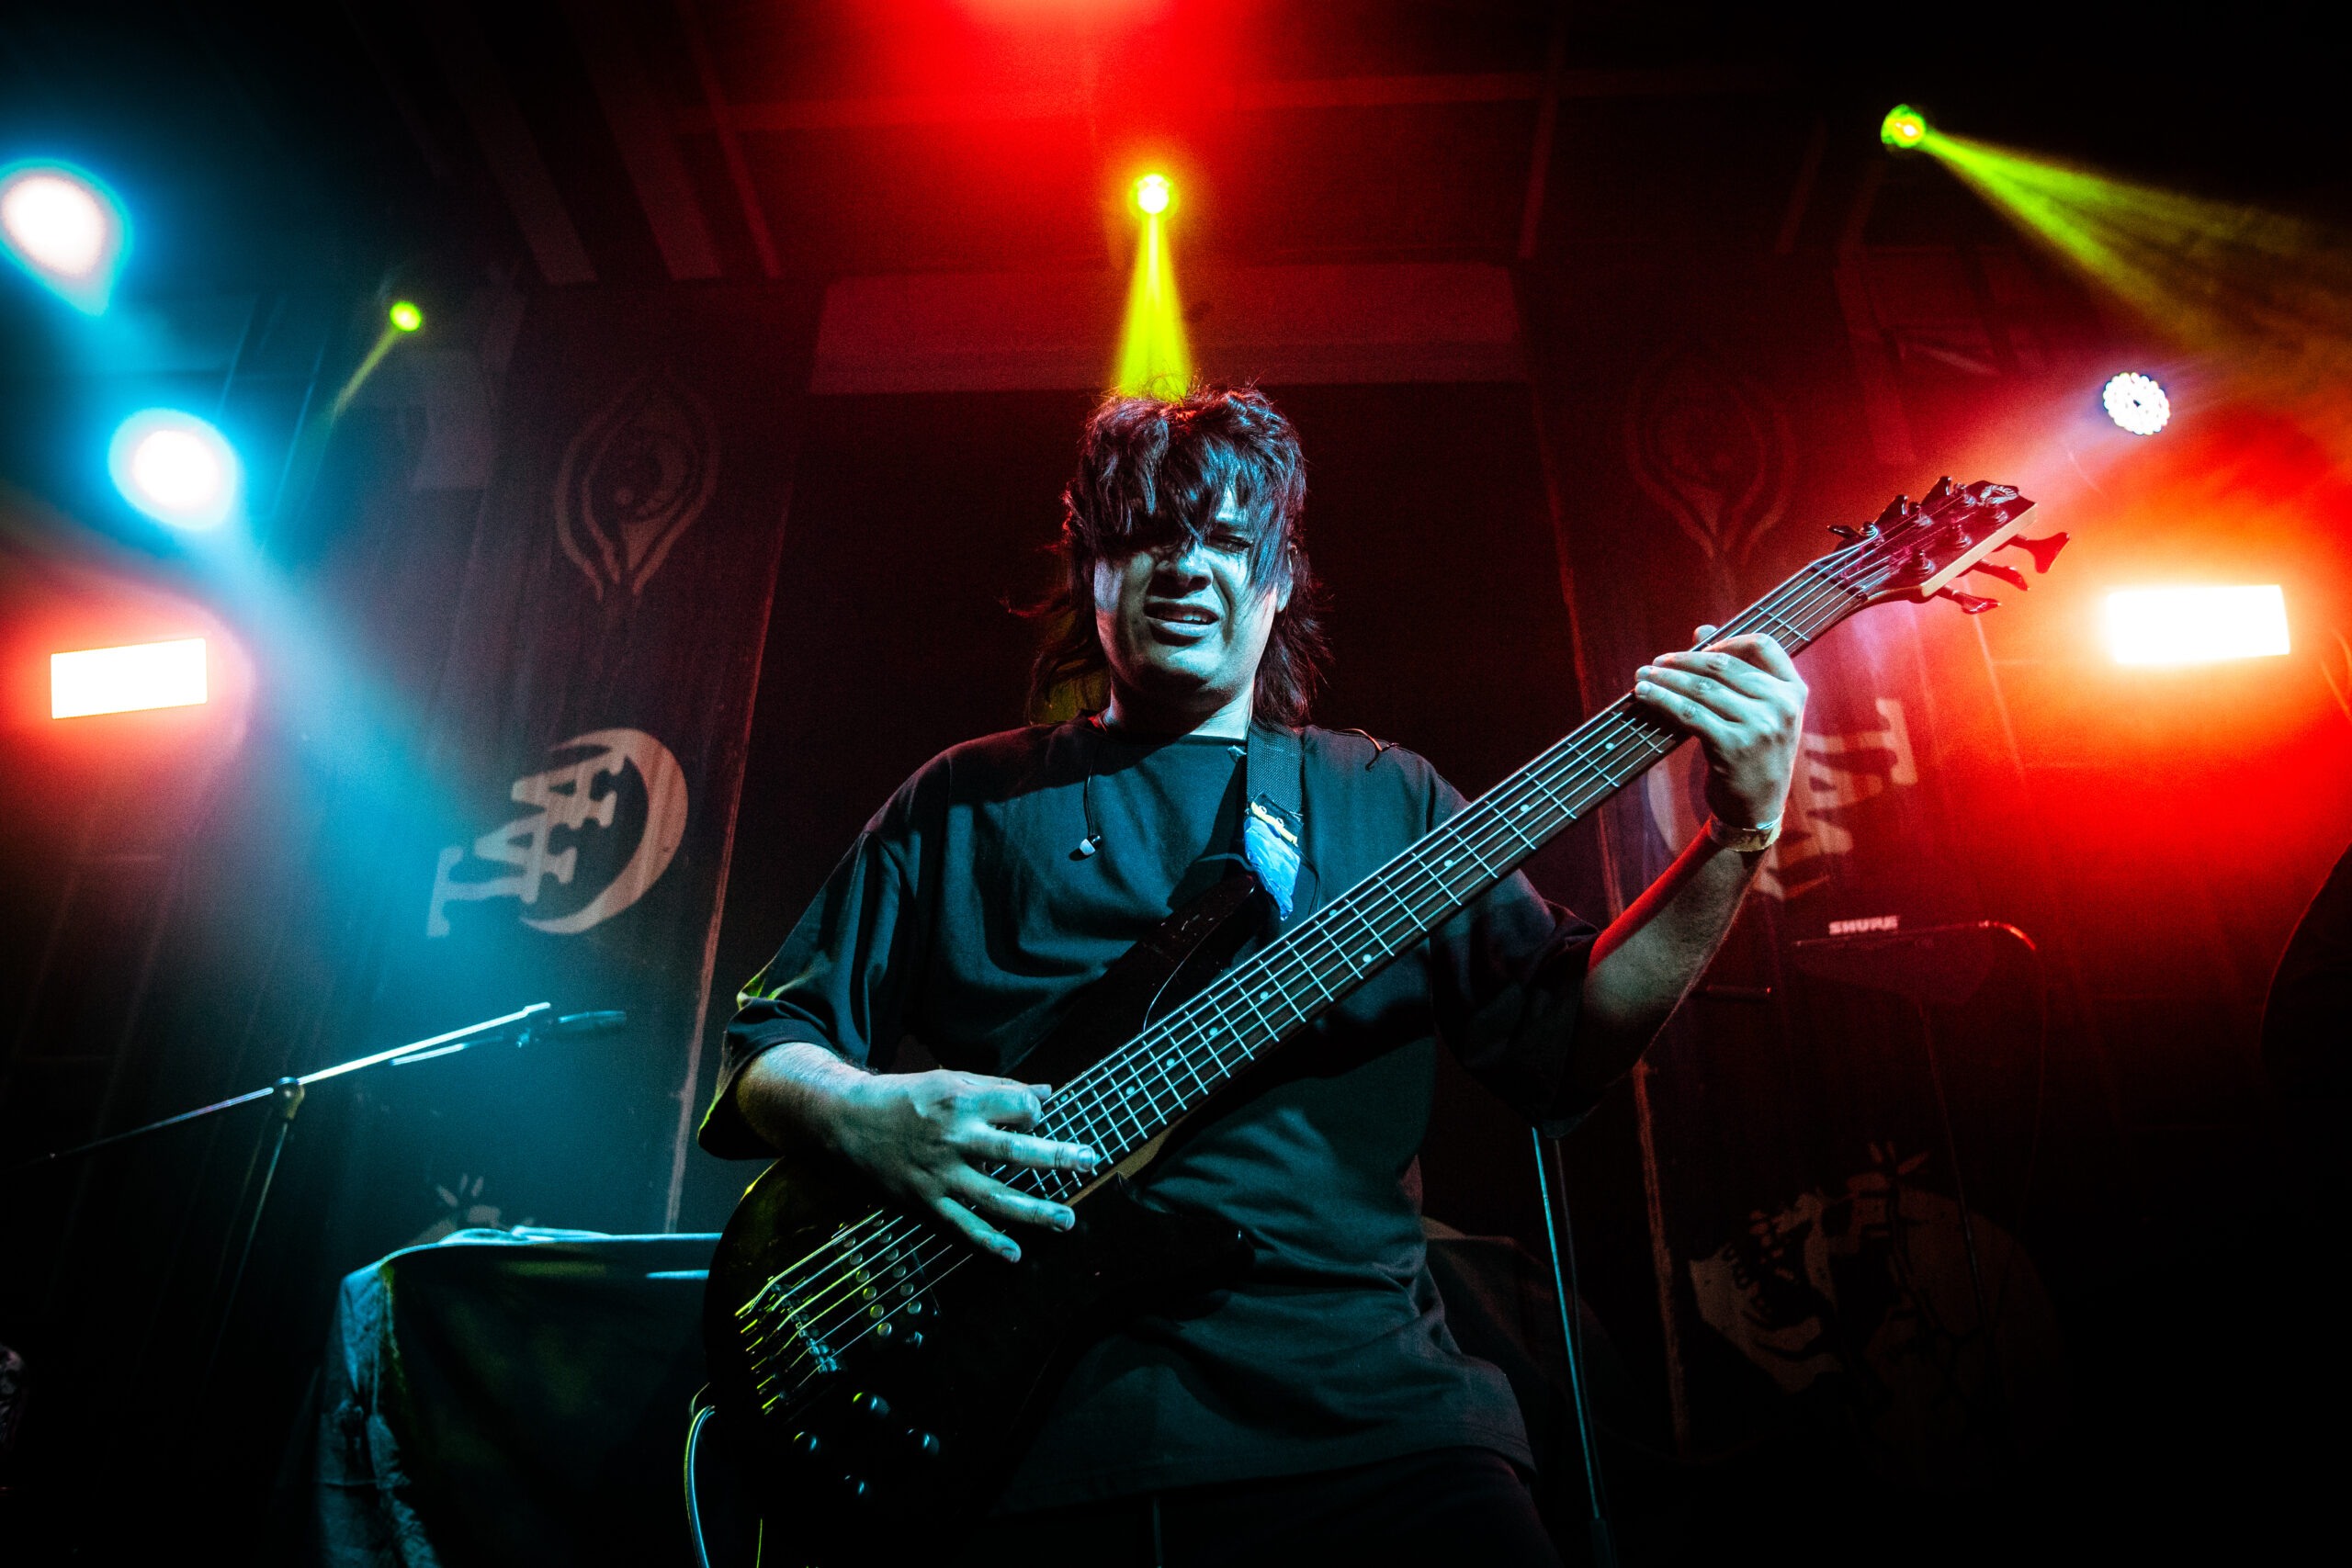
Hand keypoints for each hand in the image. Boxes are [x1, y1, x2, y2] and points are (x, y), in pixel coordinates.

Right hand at [825, 1068, 1100, 1262]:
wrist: (849, 1121)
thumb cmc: (905, 1096)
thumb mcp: (950, 1079)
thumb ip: (999, 1087)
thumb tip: (1047, 1093)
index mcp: (961, 1101)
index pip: (1017, 1107)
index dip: (1035, 1110)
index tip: (1038, 1116)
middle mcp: (953, 1138)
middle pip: (1014, 1150)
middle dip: (1055, 1156)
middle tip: (1088, 1160)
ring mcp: (941, 1174)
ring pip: (995, 1196)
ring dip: (1034, 1211)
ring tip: (1067, 1219)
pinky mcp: (926, 1200)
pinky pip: (962, 1225)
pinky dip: (988, 1242)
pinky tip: (1014, 1254)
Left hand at [1632, 625, 1806, 830]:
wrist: (1757, 808)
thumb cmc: (1755, 754)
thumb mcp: (1759, 712)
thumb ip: (1736, 672)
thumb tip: (1702, 630)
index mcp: (1793, 690)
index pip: (1764, 645)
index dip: (1729, 639)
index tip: (1701, 645)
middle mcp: (1781, 705)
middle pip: (1722, 665)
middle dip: (1682, 661)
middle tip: (1656, 662)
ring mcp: (1759, 726)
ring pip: (1701, 689)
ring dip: (1666, 679)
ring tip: (1643, 677)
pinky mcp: (1732, 746)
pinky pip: (1689, 714)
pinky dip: (1662, 701)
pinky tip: (1644, 696)